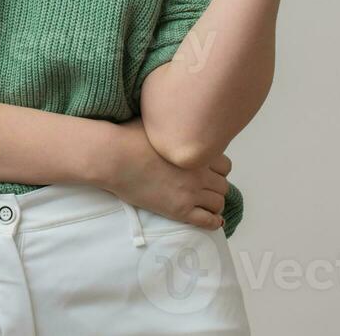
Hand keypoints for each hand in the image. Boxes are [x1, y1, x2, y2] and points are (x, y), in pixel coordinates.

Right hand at [100, 117, 230, 230]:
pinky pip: (207, 221)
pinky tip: (214, 221)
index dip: (218, 169)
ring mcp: (190, 192)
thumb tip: (174, 118)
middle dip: (216, 187)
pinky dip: (214, 222)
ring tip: (205, 204)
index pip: (225, 165)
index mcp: (196, 151)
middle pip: (223, 185)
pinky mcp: (179, 210)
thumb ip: (174, 128)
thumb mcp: (157, 124)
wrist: (114, 158)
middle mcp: (199, 172)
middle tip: (204, 188)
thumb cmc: (130, 137)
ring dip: (214, 203)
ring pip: (218, 203)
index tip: (208, 171)